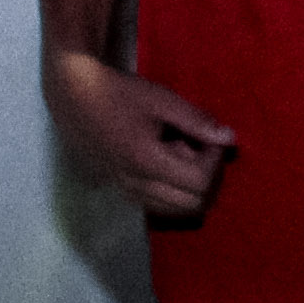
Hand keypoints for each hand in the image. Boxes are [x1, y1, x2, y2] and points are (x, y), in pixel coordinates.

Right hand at [50, 50, 238, 218]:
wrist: (73, 94)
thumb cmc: (119, 93)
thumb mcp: (162, 100)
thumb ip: (197, 122)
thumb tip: (230, 140)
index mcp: (147, 162)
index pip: (200, 183)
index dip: (214, 161)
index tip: (209, 138)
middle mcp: (134, 185)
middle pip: (191, 205)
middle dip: (205, 178)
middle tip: (198, 147)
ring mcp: (123, 190)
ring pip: (172, 209)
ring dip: (187, 186)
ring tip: (179, 152)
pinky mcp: (116, 188)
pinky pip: (154, 203)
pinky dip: (170, 189)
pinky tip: (163, 159)